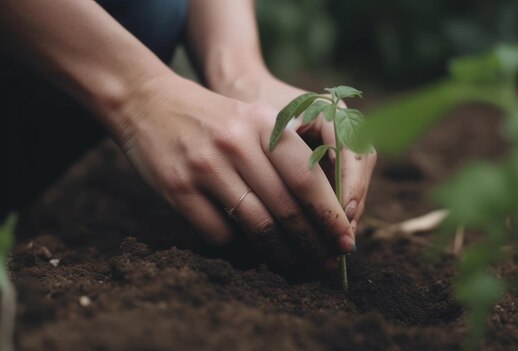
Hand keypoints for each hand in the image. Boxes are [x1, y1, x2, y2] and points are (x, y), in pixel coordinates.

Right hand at [114, 73, 355, 269]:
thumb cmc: (214, 119)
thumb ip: (287, 157)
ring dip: (280, 252)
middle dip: (313, 243)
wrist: (148, 101)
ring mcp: (205, 165)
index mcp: (263, 122)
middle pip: (286, 207)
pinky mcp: (178, 188)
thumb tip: (323, 214)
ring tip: (294, 263)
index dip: (331, 215)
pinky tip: (246, 246)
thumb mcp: (254, 119)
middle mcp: (237, 143)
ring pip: (256, 225)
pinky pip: (219, 232)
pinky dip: (237, 245)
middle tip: (327, 264)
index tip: (346, 241)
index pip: (308, 177)